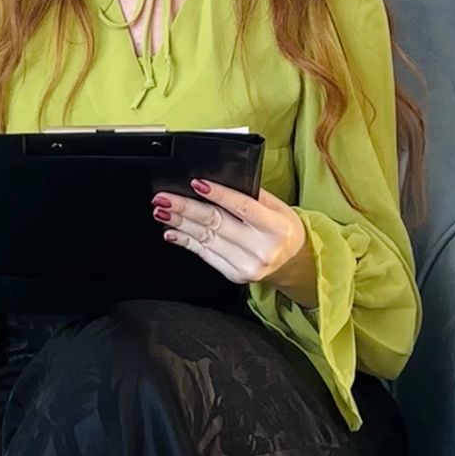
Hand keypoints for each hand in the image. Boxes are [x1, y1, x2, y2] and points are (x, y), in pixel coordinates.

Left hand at [154, 179, 317, 303]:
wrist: (292, 262)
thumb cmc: (282, 229)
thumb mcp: (277, 206)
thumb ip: (252, 194)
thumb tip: (217, 180)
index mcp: (275, 227)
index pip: (243, 207)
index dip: (218, 194)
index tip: (196, 183)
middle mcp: (261, 249)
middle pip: (217, 223)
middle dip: (186, 208)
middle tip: (164, 197)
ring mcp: (246, 265)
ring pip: (205, 239)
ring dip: (180, 223)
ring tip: (162, 211)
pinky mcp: (234, 275)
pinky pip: (205, 255)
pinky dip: (185, 241)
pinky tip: (172, 232)